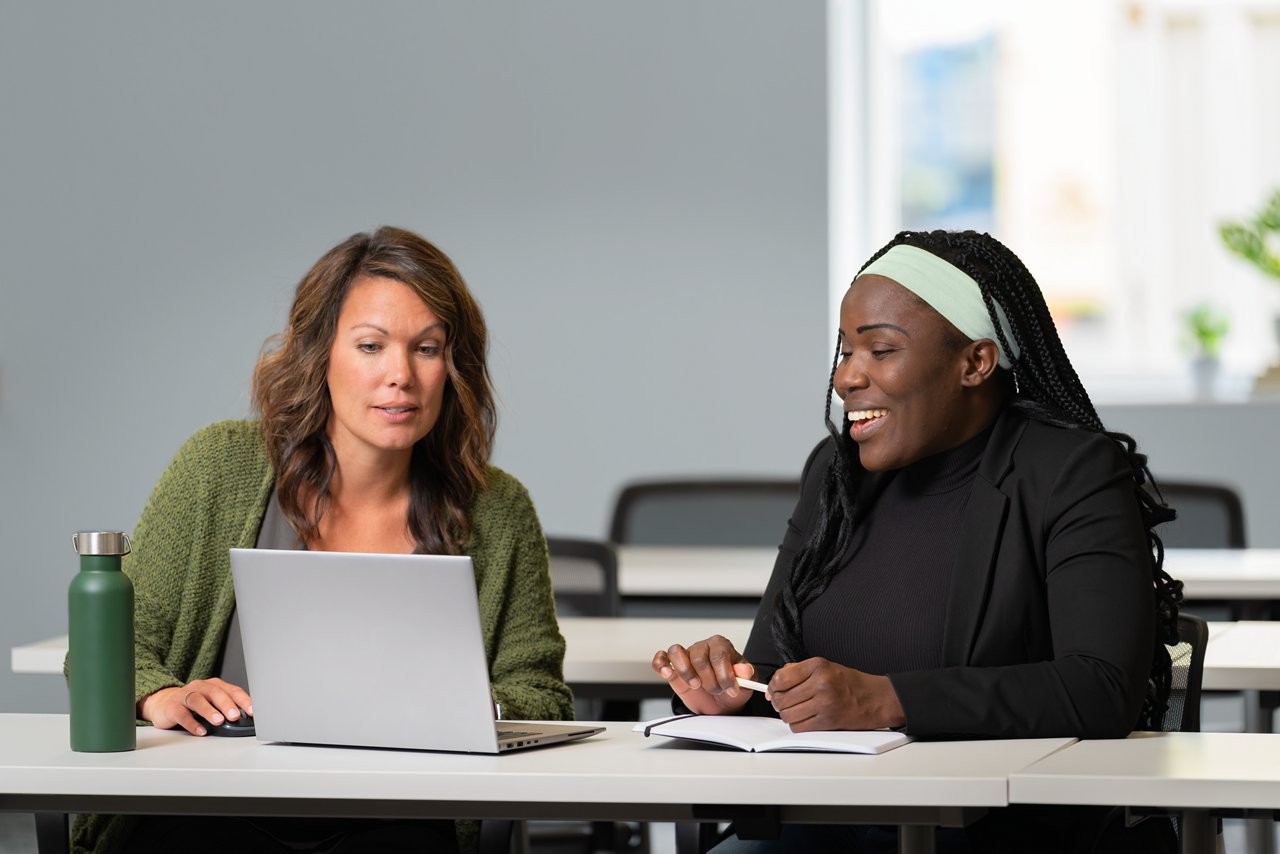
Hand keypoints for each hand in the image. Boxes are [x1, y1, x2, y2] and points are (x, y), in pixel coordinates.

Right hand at [139, 678, 252, 735]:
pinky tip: (201, 731)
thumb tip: (246, 720)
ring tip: (218, 721)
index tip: (252, 711)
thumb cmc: (194, 704)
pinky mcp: (172, 707)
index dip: (243, 700)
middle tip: (235, 716)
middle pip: (215, 692)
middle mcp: (200, 687)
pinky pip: (182, 715)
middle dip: (226, 704)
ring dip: (209, 711)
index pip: (232, 690)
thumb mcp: (212, 702)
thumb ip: (226, 708)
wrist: (164, 704)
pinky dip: (192, 724)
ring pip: (198, 701)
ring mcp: (185, 696)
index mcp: (214, 685)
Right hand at [652, 635, 756, 714]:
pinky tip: (668, 673)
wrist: (720, 705)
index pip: (719, 654)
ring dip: (686, 672)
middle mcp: (703, 647)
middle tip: (716, 691)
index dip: (725, 674)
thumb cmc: (731, 690)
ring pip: (676, 651)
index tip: (731, 690)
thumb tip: (743, 669)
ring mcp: (686, 656)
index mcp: (721, 646)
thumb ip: (747, 675)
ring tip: (695, 685)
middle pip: (698, 656)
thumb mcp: (746, 685)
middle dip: (709, 680)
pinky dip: (661, 664)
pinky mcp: (673, 668)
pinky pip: (661, 658)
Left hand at [767, 657, 904, 731]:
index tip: (773, 690)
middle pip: (782, 699)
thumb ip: (797, 672)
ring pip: (788, 715)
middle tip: (784, 702)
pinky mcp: (828, 722)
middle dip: (779, 702)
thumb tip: (773, 686)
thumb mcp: (824, 666)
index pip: (781, 678)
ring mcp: (825, 704)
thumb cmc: (849, 683)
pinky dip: (797, 725)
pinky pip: (799, 728)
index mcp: (818, 666)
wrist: (876, 698)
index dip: (772, 687)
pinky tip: (805, 718)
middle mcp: (821, 683)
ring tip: (797, 710)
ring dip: (788, 715)